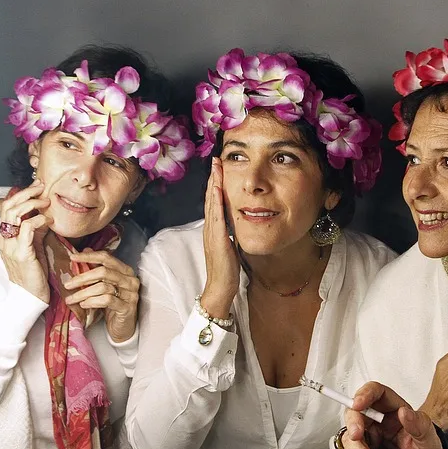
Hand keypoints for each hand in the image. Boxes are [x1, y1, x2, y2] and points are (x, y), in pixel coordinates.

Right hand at [0, 182, 51, 302]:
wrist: (30, 295)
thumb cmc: (34, 270)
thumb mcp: (34, 245)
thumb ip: (36, 230)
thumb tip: (44, 214)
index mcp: (4, 236)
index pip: (8, 208)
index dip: (22, 194)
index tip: (37, 186)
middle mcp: (3, 239)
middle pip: (9, 207)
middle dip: (26, 193)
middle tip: (41, 186)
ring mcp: (10, 246)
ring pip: (15, 215)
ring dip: (32, 204)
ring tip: (46, 201)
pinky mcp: (21, 254)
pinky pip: (26, 230)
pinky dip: (37, 220)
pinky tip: (47, 218)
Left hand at [64, 251, 139, 341]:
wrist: (123, 327)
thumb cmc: (113, 305)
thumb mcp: (104, 286)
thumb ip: (97, 269)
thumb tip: (86, 250)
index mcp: (125, 271)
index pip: (106, 258)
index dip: (89, 257)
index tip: (72, 258)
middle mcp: (130, 280)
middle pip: (104, 272)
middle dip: (83, 277)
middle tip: (68, 284)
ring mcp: (130, 294)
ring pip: (103, 287)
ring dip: (83, 292)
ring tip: (71, 298)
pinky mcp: (127, 307)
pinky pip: (106, 300)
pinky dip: (92, 301)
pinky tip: (83, 304)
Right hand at [199, 157, 239, 317]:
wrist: (219, 288)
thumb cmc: (226, 270)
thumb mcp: (230, 246)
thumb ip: (231, 233)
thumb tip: (237, 222)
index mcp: (213, 229)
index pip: (214, 201)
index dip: (216, 183)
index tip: (219, 168)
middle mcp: (210, 228)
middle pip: (210, 197)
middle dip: (213, 178)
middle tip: (215, 159)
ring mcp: (211, 233)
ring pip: (211, 203)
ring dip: (214, 184)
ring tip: (216, 167)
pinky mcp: (217, 239)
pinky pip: (216, 217)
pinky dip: (216, 201)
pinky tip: (218, 190)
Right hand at [341, 381, 443, 448]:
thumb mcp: (430, 444)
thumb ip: (419, 425)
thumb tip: (404, 411)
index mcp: (392, 413)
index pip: (375, 393)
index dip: (364, 394)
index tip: (358, 404)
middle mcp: (376, 426)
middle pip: (353, 414)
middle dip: (353, 424)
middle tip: (357, 436)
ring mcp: (366, 444)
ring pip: (348, 441)